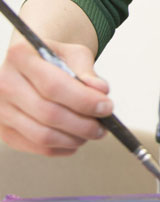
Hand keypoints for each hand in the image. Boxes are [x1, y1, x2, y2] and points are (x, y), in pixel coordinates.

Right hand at [0, 39, 110, 155]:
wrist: (31, 67)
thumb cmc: (57, 60)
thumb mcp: (74, 54)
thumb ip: (87, 71)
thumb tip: (100, 90)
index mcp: (20, 56)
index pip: (53, 86)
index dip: (84, 101)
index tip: (107, 107)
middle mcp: (3, 82)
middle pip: (48, 114)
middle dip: (84, 125)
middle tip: (103, 127)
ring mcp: (0, 109)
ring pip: (43, 135)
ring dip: (75, 139)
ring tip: (92, 132)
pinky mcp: (4, 131)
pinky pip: (38, 147)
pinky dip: (64, 147)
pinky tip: (76, 138)